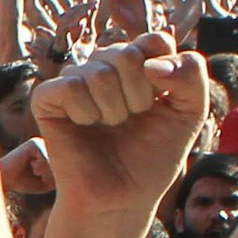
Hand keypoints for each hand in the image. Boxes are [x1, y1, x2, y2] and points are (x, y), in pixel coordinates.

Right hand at [30, 32, 209, 237]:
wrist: (122, 197)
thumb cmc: (153, 156)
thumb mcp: (190, 113)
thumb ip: (191, 76)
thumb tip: (152, 64)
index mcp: (139, 64)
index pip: (154, 39)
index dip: (164, 73)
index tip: (160, 105)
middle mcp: (105, 66)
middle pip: (127, 54)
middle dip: (139, 96)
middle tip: (132, 121)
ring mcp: (75, 80)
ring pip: (99, 71)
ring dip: (113, 109)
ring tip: (110, 127)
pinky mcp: (47, 99)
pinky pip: (69, 86)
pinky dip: (85, 112)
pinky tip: (84, 126)